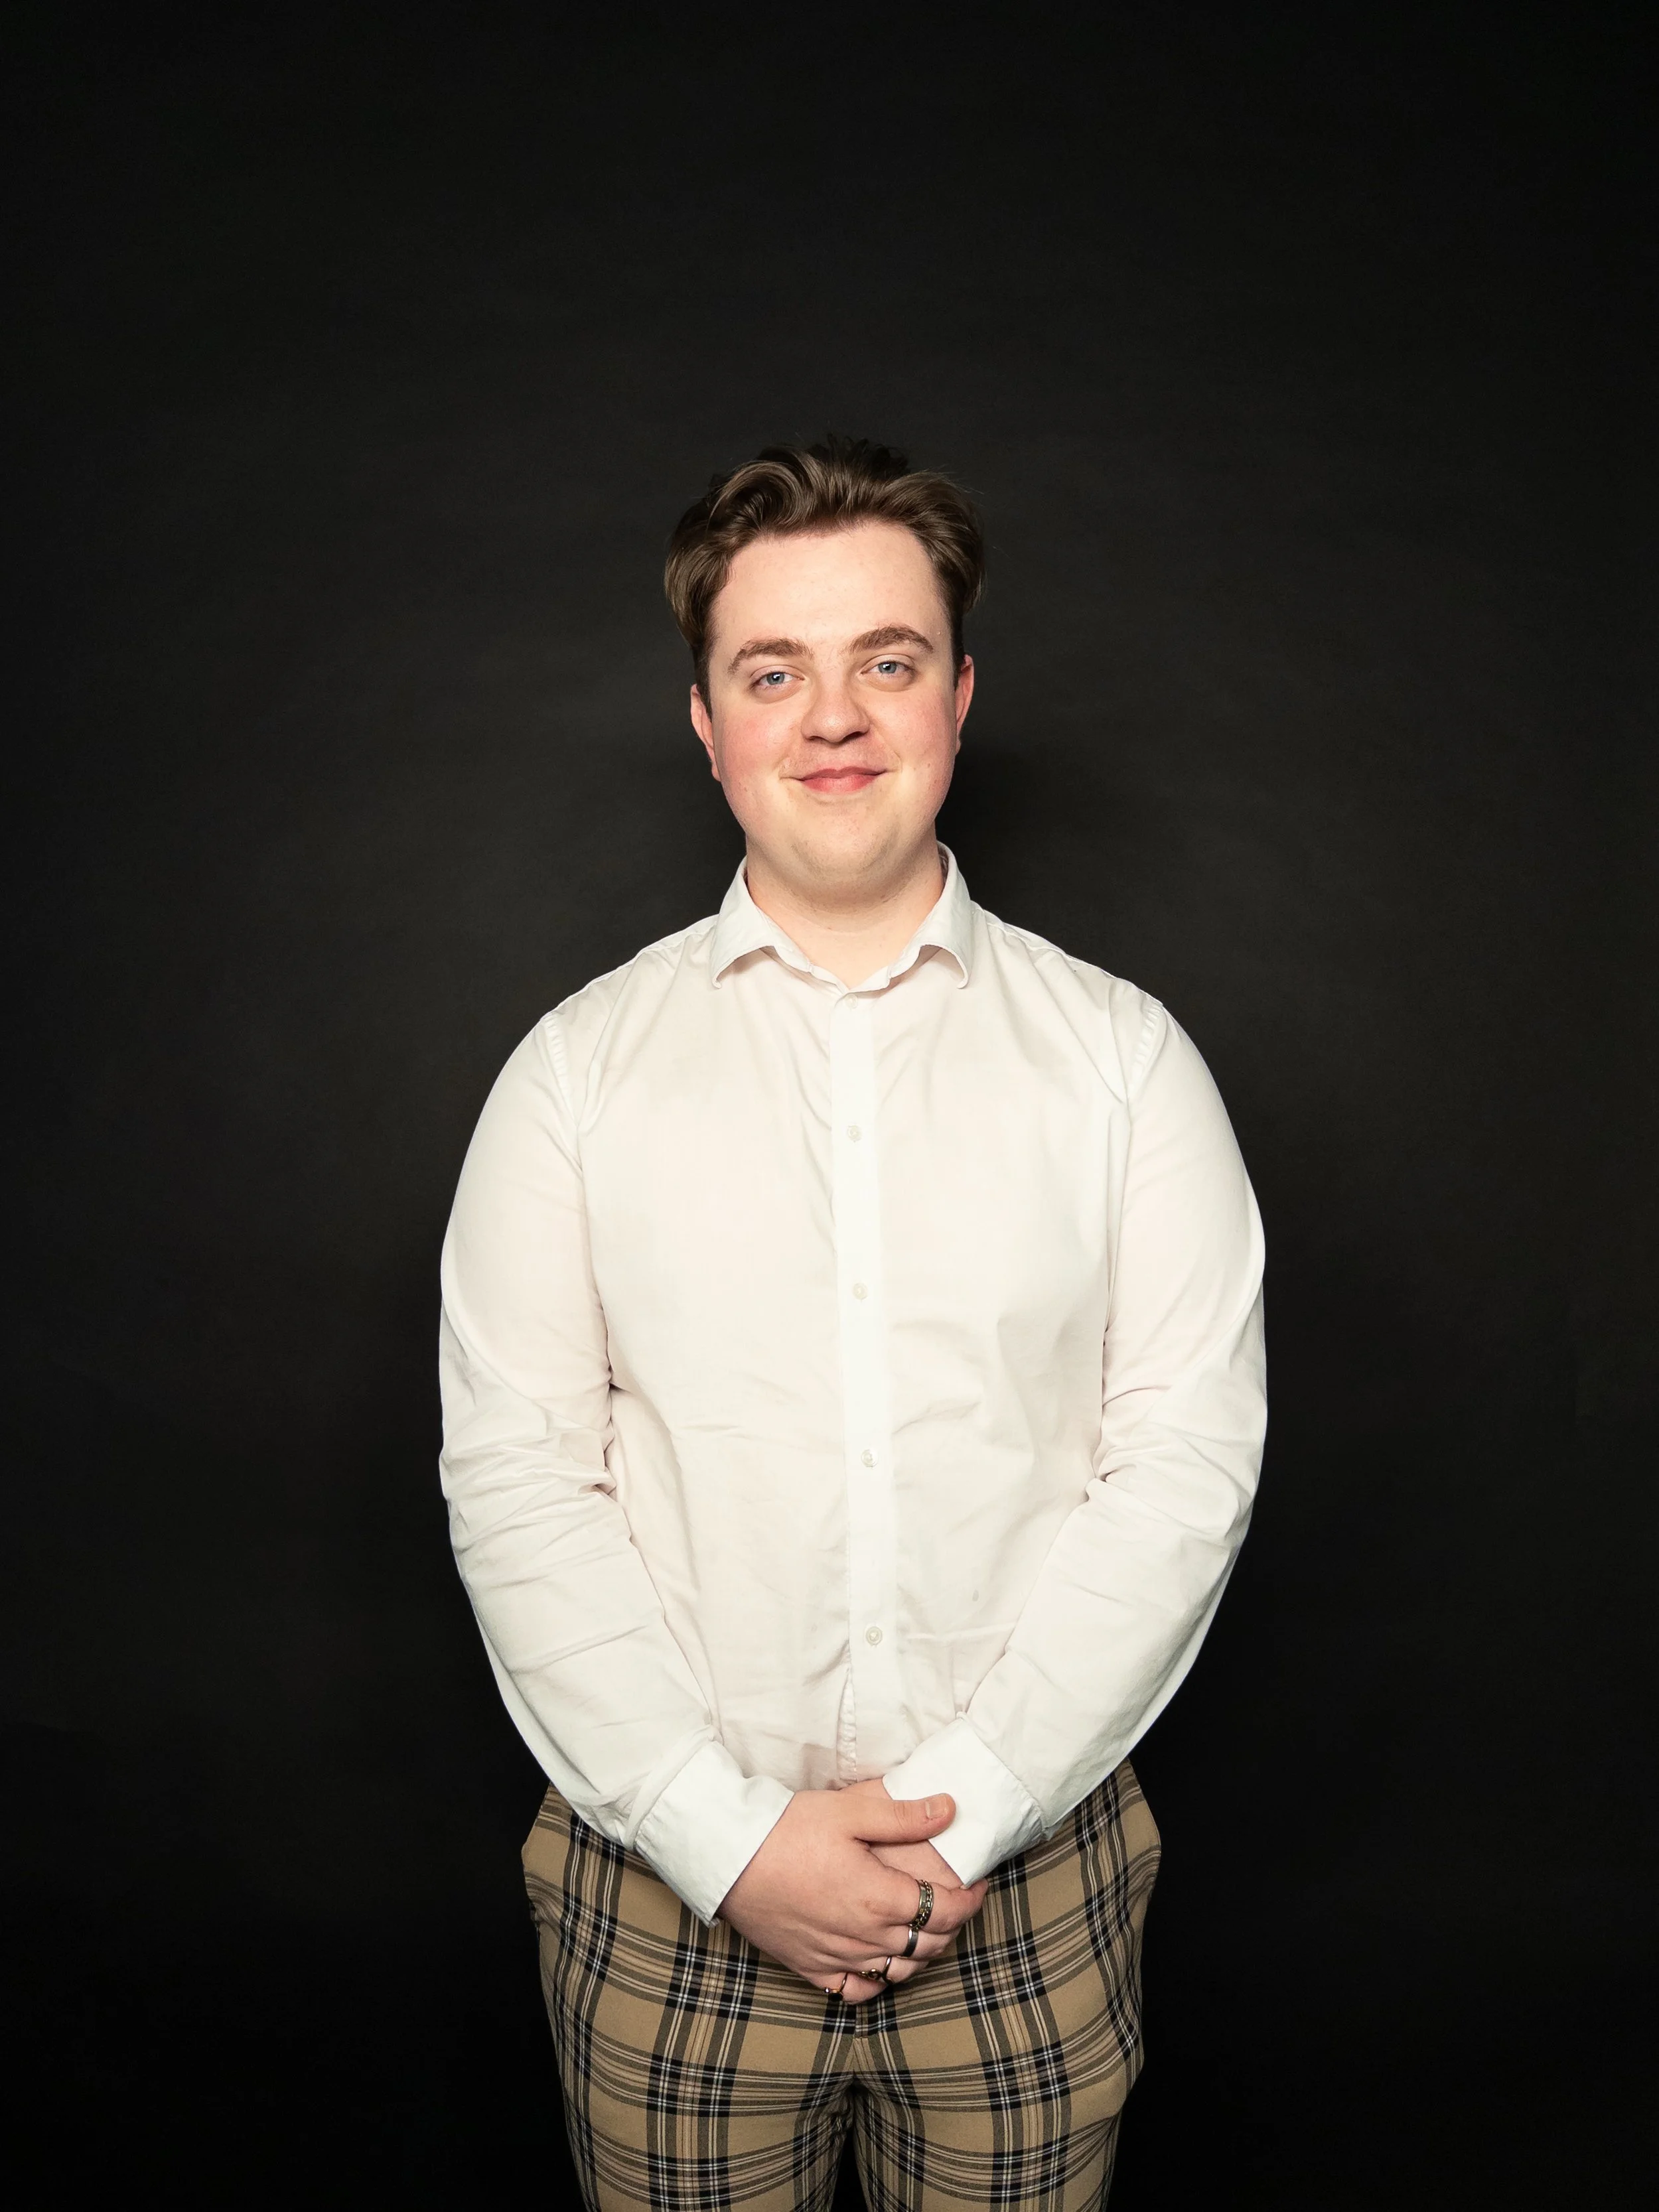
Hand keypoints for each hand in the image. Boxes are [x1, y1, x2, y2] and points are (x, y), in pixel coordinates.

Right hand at [718, 1778, 987, 2004]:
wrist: (730, 1859)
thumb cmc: (787, 1830)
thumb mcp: (848, 1810)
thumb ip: (902, 1815)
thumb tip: (949, 1810)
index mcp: (877, 1898)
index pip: (944, 1911)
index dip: (970, 1900)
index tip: (979, 1884)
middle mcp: (863, 1936)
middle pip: (928, 1943)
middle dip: (952, 1924)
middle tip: (956, 1900)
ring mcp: (838, 1958)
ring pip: (900, 1970)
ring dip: (922, 1951)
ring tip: (926, 1926)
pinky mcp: (812, 1968)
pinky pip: (859, 1989)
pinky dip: (881, 1979)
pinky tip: (883, 1960)